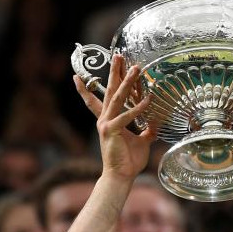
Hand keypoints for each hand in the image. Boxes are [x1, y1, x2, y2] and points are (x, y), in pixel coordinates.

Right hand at [73, 54, 156, 181]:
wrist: (121, 176)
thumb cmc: (128, 160)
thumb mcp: (141, 141)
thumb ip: (146, 131)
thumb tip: (155, 126)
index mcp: (108, 120)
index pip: (95, 100)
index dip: (86, 88)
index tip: (78, 76)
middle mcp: (104, 119)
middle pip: (108, 90)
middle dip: (114, 72)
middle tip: (118, 55)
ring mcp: (106, 124)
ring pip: (117, 98)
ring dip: (127, 82)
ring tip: (136, 68)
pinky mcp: (111, 131)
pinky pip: (126, 116)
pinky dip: (137, 107)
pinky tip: (148, 99)